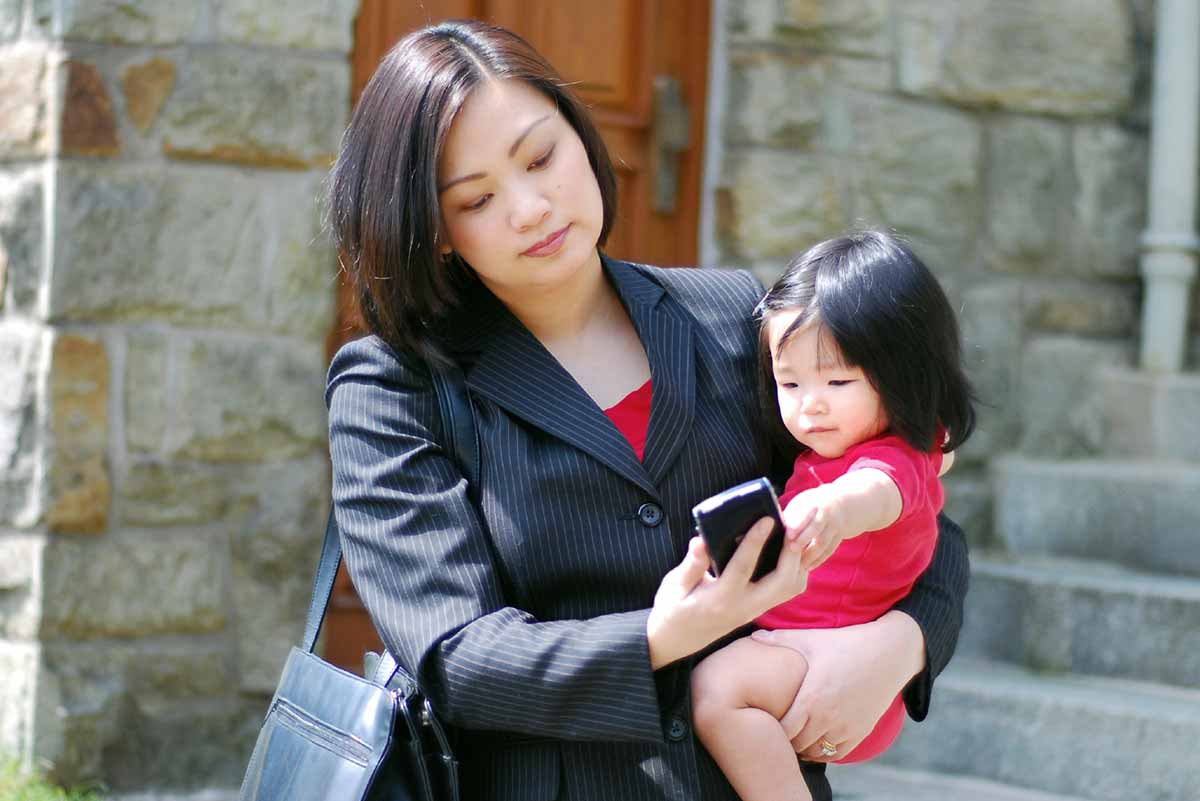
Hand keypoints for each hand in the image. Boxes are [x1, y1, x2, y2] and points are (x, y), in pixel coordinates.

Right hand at [646, 518, 808, 668]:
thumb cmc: (674, 607)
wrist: (678, 638)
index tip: (767, 519)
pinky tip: (791, 548)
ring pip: (790, 588)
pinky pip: (788, 590)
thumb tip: (700, 540)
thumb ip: (691, 565)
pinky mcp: (760, 607)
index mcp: (720, 598)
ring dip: (798, 561)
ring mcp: (756, 609)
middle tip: (793, 525)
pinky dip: (796, 568)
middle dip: (791, 553)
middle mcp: (744, 606)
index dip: (755, 542)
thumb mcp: (675, 586)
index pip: (742, 568)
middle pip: (782, 582)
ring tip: (795, 532)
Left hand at [748, 611, 923, 759]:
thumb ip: (780, 639)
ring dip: (804, 746)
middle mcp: (828, 718)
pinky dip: (824, 751)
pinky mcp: (861, 732)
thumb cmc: (846, 643)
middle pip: (797, 744)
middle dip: (786, 738)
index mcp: (812, 698)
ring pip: (816, 752)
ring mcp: (846, 727)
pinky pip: (836, 754)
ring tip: (795, 733)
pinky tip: (816, 738)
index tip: (767, 716)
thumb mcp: (811, 639)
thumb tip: (753, 635)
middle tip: (777, 726)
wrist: (889, 652)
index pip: (783, 729)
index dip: (772, 727)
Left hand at [782, 485, 854, 570]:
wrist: (843, 504)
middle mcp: (826, 513)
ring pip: (823, 542)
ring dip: (810, 555)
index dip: (797, 524)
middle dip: (803, 540)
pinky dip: (818, 560)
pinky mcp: (840, 537)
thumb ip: (789, 516)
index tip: (788, 534)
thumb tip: (769, 528)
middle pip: (815, 528)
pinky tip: (808, 568)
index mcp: (813, 502)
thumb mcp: (801, 504)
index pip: (805, 513)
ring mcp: (836, 525)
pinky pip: (829, 550)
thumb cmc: (812, 506)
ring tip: (797, 566)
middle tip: (791, 551)